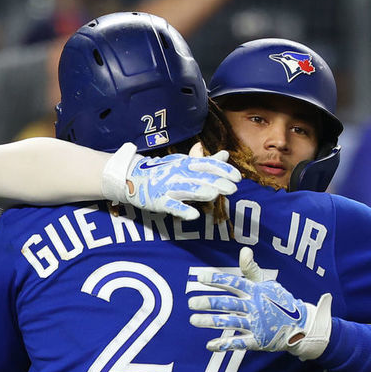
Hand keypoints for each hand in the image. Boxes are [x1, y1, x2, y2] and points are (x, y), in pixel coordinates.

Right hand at [102, 142, 240, 219]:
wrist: (133, 177)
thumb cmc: (164, 171)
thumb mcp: (185, 164)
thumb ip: (206, 162)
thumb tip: (225, 155)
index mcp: (186, 164)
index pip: (207, 165)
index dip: (222, 170)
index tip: (238, 177)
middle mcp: (178, 173)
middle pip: (200, 177)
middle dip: (216, 182)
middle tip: (233, 188)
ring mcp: (168, 187)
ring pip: (187, 189)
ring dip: (200, 192)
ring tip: (214, 195)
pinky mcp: (159, 201)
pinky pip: (172, 206)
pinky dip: (182, 210)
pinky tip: (194, 215)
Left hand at [188, 247, 331, 359]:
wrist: (300, 325)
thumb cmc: (278, 302)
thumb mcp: (266, 284)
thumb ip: (251, 269)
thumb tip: (244, 250)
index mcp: (256, 292)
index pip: (234, 283)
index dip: (217, 280)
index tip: (200, 277)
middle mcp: (255, 307)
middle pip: (229, 304)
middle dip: (209, 303)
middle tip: (191, 302)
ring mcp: (256, 325)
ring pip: (230, 323)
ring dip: (211, 322)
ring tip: (194, 320)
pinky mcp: (257, 341)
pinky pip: (239, 343)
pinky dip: (224, 344)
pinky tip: (210, 345)